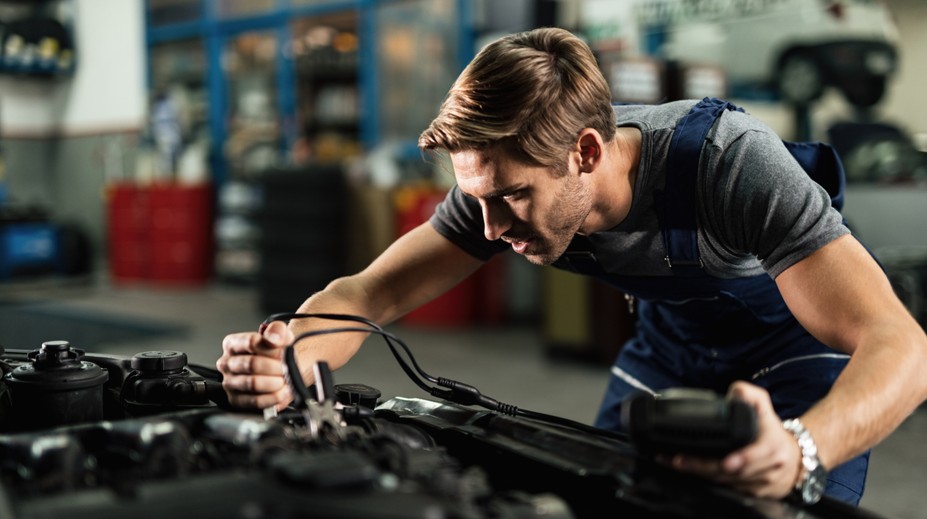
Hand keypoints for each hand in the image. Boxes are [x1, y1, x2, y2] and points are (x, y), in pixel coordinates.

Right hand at [216, 320, 294, 410]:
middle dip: (275, 367)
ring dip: (275, 382)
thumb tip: (272, 338)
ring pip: (253, 383)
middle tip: (287, 368)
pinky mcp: (237, 401)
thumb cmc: (277, 351)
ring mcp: (229, 383)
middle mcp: (226, 363)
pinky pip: (255, 402)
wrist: (283, 368)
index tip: (285, 352)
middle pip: (252, 364)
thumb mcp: (281, 334)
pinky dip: (273, 397)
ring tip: (285, 379)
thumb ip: (277, 329)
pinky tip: (282, 392)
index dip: (272, 349)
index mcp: (232, 343)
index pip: (251, 342)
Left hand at [664, 381, 801, 499]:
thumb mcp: (764, 406)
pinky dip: (709, 481)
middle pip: (735, 472)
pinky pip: (730, 490)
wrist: (794, 458)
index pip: (757, 455)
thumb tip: (737, 391)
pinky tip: (692, 472)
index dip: (742, 459)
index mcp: (772, 446)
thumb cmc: (771, 430)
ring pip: (728, 483)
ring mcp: (762, 484)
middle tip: (681, 460)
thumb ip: (750, 394)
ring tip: (678, 463)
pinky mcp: (754, 494)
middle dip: (705, 466)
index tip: (727, 462)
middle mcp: (769, 467)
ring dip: (701, 474)